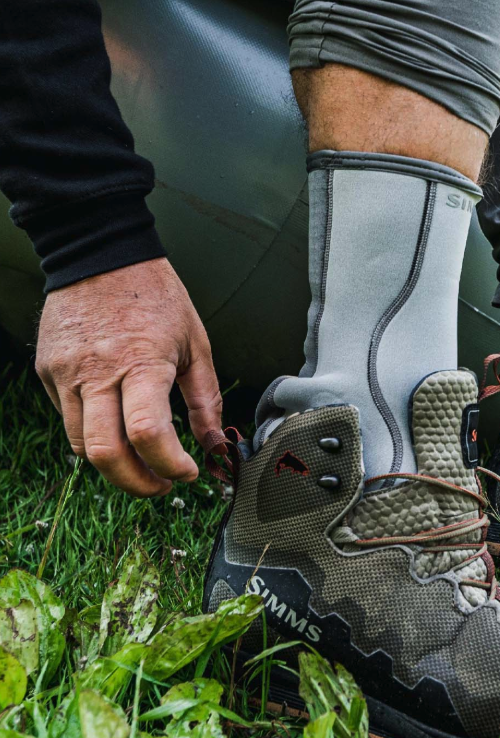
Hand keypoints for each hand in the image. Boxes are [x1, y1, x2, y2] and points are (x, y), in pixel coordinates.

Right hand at [35, 258, 221, 496]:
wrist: (100, 253)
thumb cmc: (155, 295)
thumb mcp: (196, 342)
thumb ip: (205, 398)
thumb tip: (214, 443)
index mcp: (141, 363)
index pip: (148, 435)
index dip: (170, 466)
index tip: (188, 472)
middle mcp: (97, 373)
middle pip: (105, 454)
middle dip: (136, 483)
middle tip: (162, 485)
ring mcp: (66, 374)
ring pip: (80, 445)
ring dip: (114, 465)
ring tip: (142, 461)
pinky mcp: (47, 371)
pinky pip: (68, 419)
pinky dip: (93, 434)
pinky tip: (117, 424)